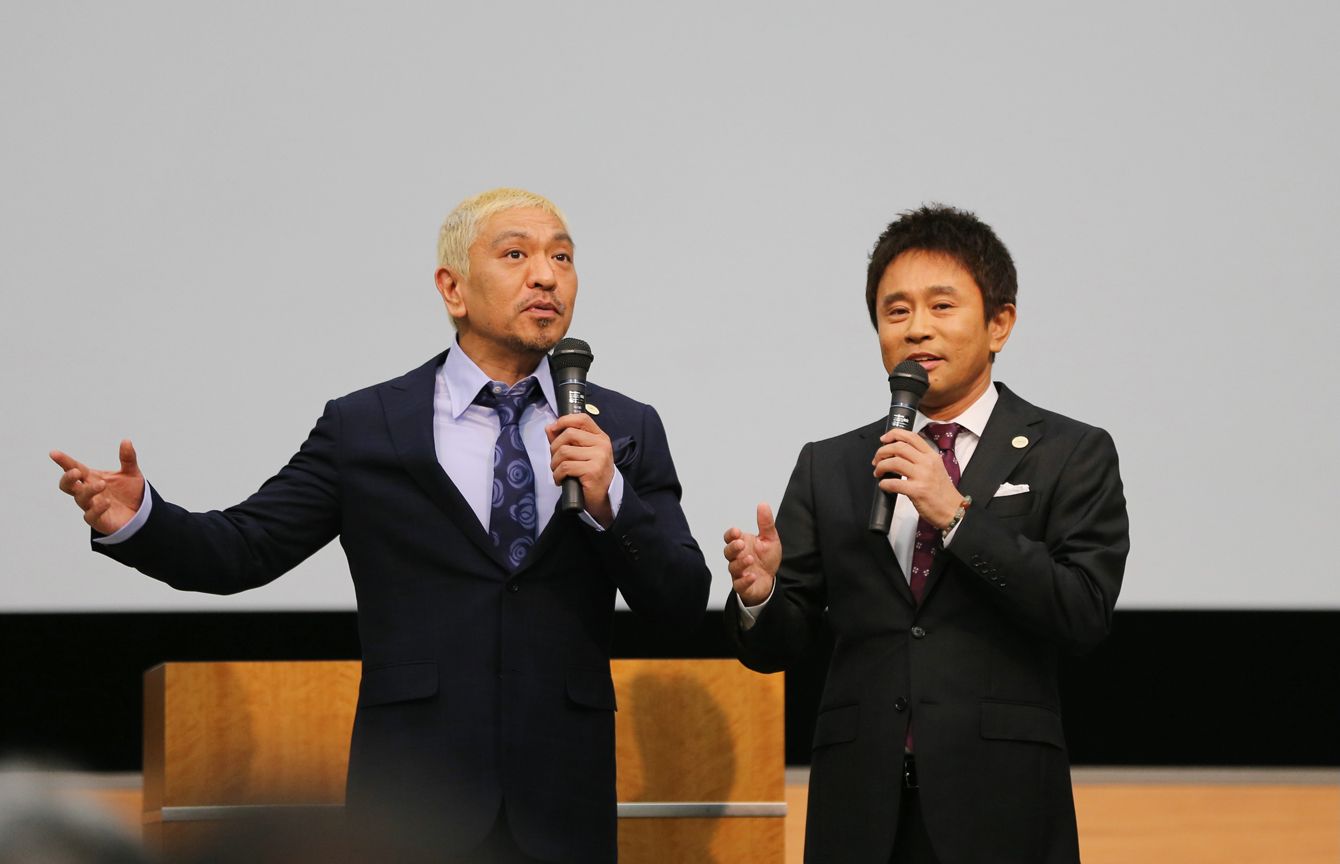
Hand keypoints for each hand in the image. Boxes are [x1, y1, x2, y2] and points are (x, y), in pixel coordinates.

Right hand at [50, 440, 144, 534]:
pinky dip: (97, 509)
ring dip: (88, 490)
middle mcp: (87, 491)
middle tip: (76, 471)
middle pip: (67, 485)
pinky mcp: (98, 520)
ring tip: (102, 484)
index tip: (53, 453)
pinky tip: (106, 503)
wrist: (141, 513)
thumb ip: (128, 458)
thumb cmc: (130, 492)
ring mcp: (91, 506)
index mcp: (91, 477)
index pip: (73, 467)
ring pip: (80, 499)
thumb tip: (126, 440)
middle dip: (68, 478)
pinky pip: (90, 516)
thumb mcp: (131, 472)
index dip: (63, 461)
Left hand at [547, 413, 615, 527]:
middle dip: (554, 448)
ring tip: (559, 472)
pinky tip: (561, 480)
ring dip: (555, 464)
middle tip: (556, 461)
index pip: (582, 419)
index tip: (553, 429)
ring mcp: (599, 457)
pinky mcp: (592, 471)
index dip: (564, 420)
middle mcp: (602, 445)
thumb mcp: (580, 453)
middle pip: (568, 434)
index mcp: (600, 437)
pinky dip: (558, 475)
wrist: (603, 497)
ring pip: (564, 452)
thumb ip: (566, 440)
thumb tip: (549, 427)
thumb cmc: (590, 474)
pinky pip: (565, 467)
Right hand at [723, 503, 781, 605]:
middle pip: (727, 552)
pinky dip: (744, 580)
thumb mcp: (770, 539)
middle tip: (741, 543)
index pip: (729, 538)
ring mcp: (739, 572)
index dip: (730, 534)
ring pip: (732, 567)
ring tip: (750, 558)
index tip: (737, 531)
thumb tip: (763, 504)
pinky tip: (752, 575)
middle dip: (733, 547)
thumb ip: (765, 523)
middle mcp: (737, 558)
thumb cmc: (766, 559)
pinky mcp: (743, 586)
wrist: (770, 581)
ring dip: (740, 563)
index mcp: (742, 544)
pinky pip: (739, 584)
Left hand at [872, 428, 963, 528]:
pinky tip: (884, 485)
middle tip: (877, 460)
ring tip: (878, 473)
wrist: (953, 510)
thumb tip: (898, 454)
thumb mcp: (935, 468)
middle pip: (899, 447)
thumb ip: (920, 459)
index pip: (911, 436)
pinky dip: (884, 483)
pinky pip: (894, 483)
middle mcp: (927, 463)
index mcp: (931, 456)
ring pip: (894, 462)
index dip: (894, 434)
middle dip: (882, 451)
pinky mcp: (917, 491)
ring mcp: (923, 476)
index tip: (884, 439)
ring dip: (881, 467)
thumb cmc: (942, 492)